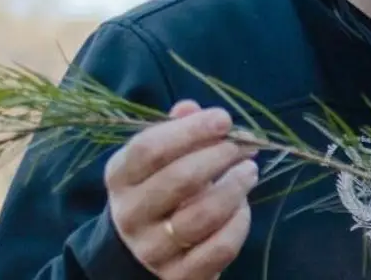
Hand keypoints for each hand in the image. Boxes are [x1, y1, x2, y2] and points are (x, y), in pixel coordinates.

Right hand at [105, 100, 258, 278]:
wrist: (140, 250)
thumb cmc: (158, 189)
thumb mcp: (157, 158)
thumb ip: (175, 130)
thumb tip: (191, 108)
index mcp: (120, 176)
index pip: (149, 148)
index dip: (191, 130)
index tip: (224, 119)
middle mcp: (130, 214)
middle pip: (180, 179)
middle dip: (220, 156)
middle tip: (244, 146)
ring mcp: (152, 249)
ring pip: (203, 215)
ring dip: (235, 188)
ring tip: (249, 171)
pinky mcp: (179, 275)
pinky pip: (219, 247)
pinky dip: (239, 224)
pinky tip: (244, 208)